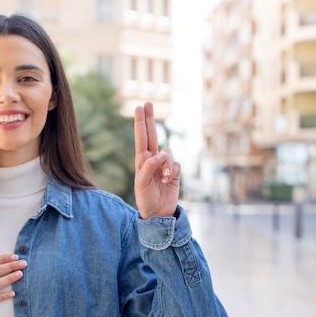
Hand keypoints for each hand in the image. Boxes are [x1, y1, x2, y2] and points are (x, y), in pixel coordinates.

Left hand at [134, 101, 180, 219]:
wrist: (157, 213)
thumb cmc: (145, 199)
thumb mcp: (141, 184)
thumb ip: (148, 166)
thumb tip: (161, 152)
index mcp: (141, 161)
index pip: (141, 138)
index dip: (140, 123)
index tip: (139, 107)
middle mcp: (152, 160)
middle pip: (152, 135)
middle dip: (150, 119)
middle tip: (148, 102)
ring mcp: (164, 165)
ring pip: (168, 152)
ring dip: (166, 164)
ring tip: (163, 178)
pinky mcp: (174, 173)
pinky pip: (176, 165)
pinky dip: (172, 172)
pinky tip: (168, 182)